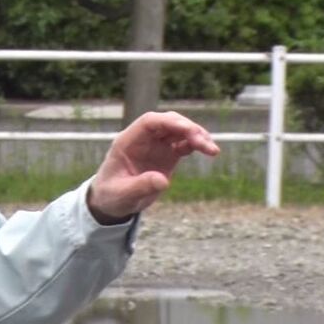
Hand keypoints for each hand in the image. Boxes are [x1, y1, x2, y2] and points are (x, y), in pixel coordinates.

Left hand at [88, 111, 220, 223]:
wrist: (111, 201)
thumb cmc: (111, 195)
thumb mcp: (122, 194)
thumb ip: (140, 186)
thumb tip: (163, 181)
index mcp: (127, 142)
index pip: (149, 122)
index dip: (169, 122)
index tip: (188, 130)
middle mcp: (142, 139)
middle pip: (167, 122)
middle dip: (188, 128)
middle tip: (204, 143)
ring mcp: (156, 145)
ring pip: (179, 131)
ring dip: (196, 136)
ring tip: (212, 150)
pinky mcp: (167, 155)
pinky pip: (184, 144)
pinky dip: (196, 145)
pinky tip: (209, 151)